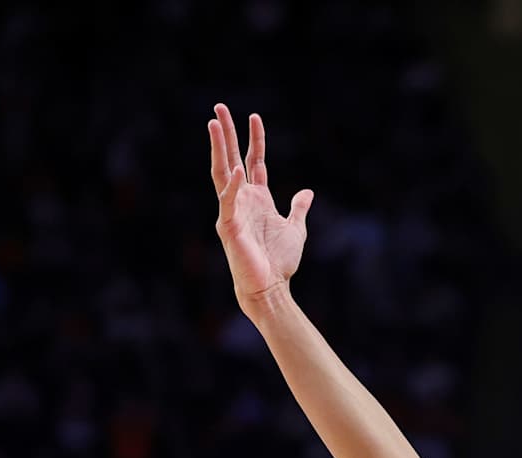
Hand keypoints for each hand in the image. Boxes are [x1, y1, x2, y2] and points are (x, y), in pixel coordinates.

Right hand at [209, 103, 313, 309]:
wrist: (270, 287)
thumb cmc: (279, 261)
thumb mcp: (295, 229)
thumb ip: (298, 208)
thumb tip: (307, 192)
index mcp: (258, 198)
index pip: (254, 161)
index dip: (255, 140)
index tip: (255, 117)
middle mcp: (242, 200)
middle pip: (232, 158)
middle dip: (228, 133)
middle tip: (220, 107)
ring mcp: (233, 210)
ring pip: (222, 172)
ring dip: (219, 148)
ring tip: (214, 123)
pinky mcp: (229, 226)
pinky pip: (228, 201)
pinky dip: (232, 186)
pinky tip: (236, 169)